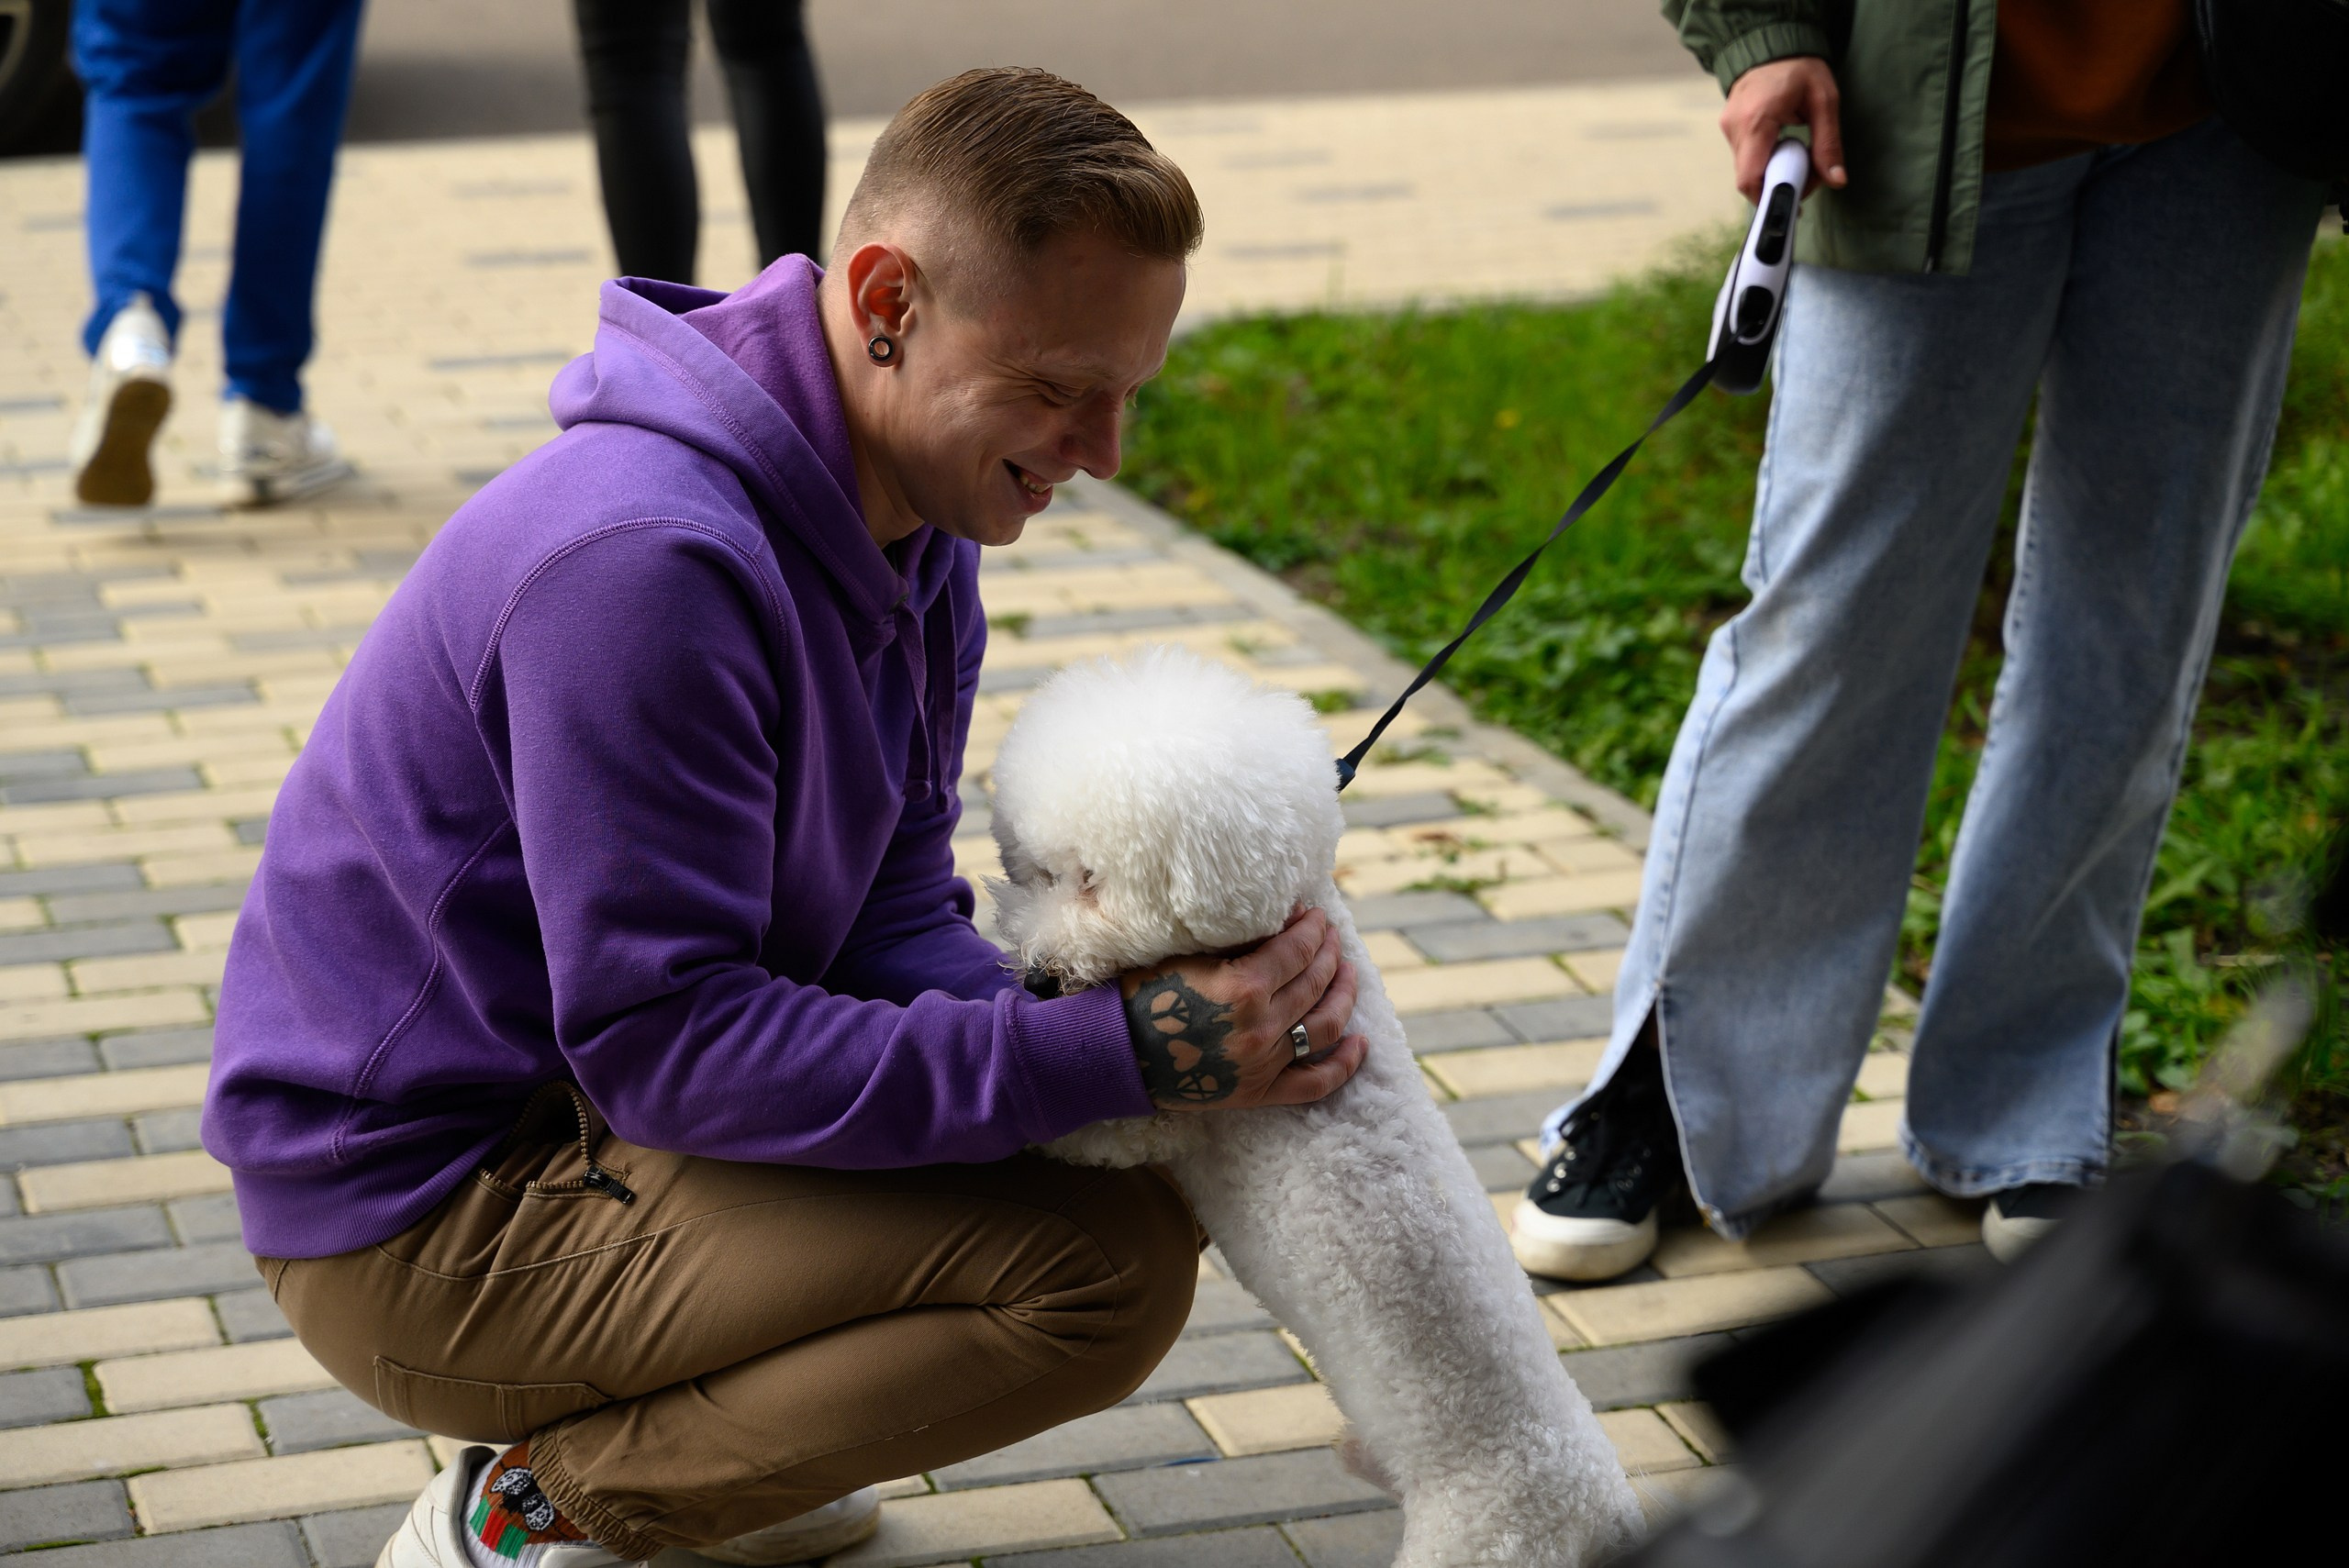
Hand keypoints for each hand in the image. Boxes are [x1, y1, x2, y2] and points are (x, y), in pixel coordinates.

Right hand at [1119, 907, 1367, 1111]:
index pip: (1296, 950)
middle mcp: (1260, 1028)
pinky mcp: (1258, 1093)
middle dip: (1329, 952)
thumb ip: (1237, 941)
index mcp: (1243, 988)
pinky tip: (1361, 1043)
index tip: (1316, 915)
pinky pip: (1315, 1083)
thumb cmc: (1143, 994)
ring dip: (1344, 994)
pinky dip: (1344, 1064)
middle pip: (1314, 982)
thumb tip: (1282, 920)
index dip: (1312, 928)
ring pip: (1324, 1026)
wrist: (1115, 1053)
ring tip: (1349, 973)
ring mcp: (1263, 1064)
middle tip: (1332, 936)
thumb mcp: (1188, 954)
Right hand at [1721, 55, 1846, 200]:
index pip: (1749, 178)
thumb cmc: (1800, 68)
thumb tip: (1836, 180)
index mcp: (1757, 120)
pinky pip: (1746, 158)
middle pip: (1750, 178)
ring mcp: (1728, 128)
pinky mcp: (1729, 129)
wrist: (1772, 44)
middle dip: (1779, 185)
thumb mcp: (1824, 102)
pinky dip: (1766, 162)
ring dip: (1774, 173)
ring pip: (1748, 170)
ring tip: (1798, 156)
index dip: (1768, 199)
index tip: (1792, 204)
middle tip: (1808, 175)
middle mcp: (1735, 127)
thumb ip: (1828, 144)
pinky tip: (1783, 148)